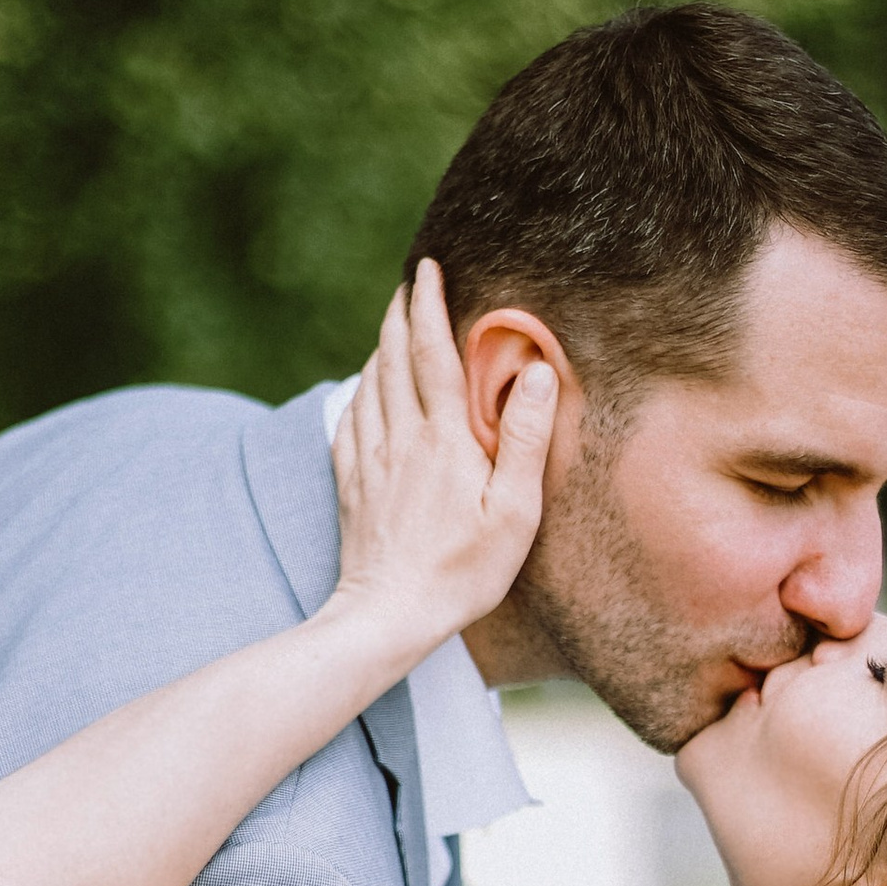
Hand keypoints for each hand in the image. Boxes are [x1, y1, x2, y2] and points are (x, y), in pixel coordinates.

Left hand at [328, 261, 554, 656]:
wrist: (389, 615)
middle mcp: (400, 439)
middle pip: (393, 357)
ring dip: (381, 346)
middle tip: (409, 283)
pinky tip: (367, 387)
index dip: (430, 306)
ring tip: (394, 324)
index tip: (430, 270)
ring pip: (369, 383)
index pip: (434, 354)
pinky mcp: (351, 483)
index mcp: (444, 439)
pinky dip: (361, 388)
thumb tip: (535, 372)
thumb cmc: (463, 572)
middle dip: (401, 313)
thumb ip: (524, 437)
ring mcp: (369, 460)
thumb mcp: (514, 511)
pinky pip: (351, 417)